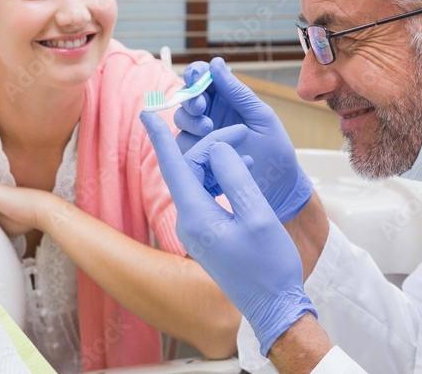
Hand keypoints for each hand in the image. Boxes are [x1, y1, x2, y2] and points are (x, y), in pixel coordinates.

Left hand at [141, 112, 316, 355]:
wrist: (274, 307)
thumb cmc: (269, 266)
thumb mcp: (257, 215)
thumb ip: (234, 176)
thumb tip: (217, 149)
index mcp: (196, 215)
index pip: (172, 166)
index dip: (160, 137)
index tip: (147, 113)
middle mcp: (188, 221)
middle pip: (190, 168)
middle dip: (213, 147)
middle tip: (243, 135)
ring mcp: (196, 229)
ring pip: (199, 180)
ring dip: (219, 162)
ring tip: (248, 156)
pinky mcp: (206, 233)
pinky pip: (207, 195)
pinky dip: (222, 179)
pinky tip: (242, 175)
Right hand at [174, 57, 313, 221]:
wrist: (279, 189)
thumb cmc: (275, 150)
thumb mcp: (260, 117)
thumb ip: (237, 92)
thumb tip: (215, 63)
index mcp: (227, 99)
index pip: (203, 78)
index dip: (195, 74)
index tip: (196, 78)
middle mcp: (211, 115)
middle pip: (187, 98)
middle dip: (190, 99)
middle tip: (201, 108)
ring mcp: (202, 138)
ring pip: (180, 121)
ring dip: (190, 121)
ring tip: (209, 130)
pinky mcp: (197, 158)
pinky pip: (182, 147)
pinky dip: (190, 145)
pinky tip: (206, 150)